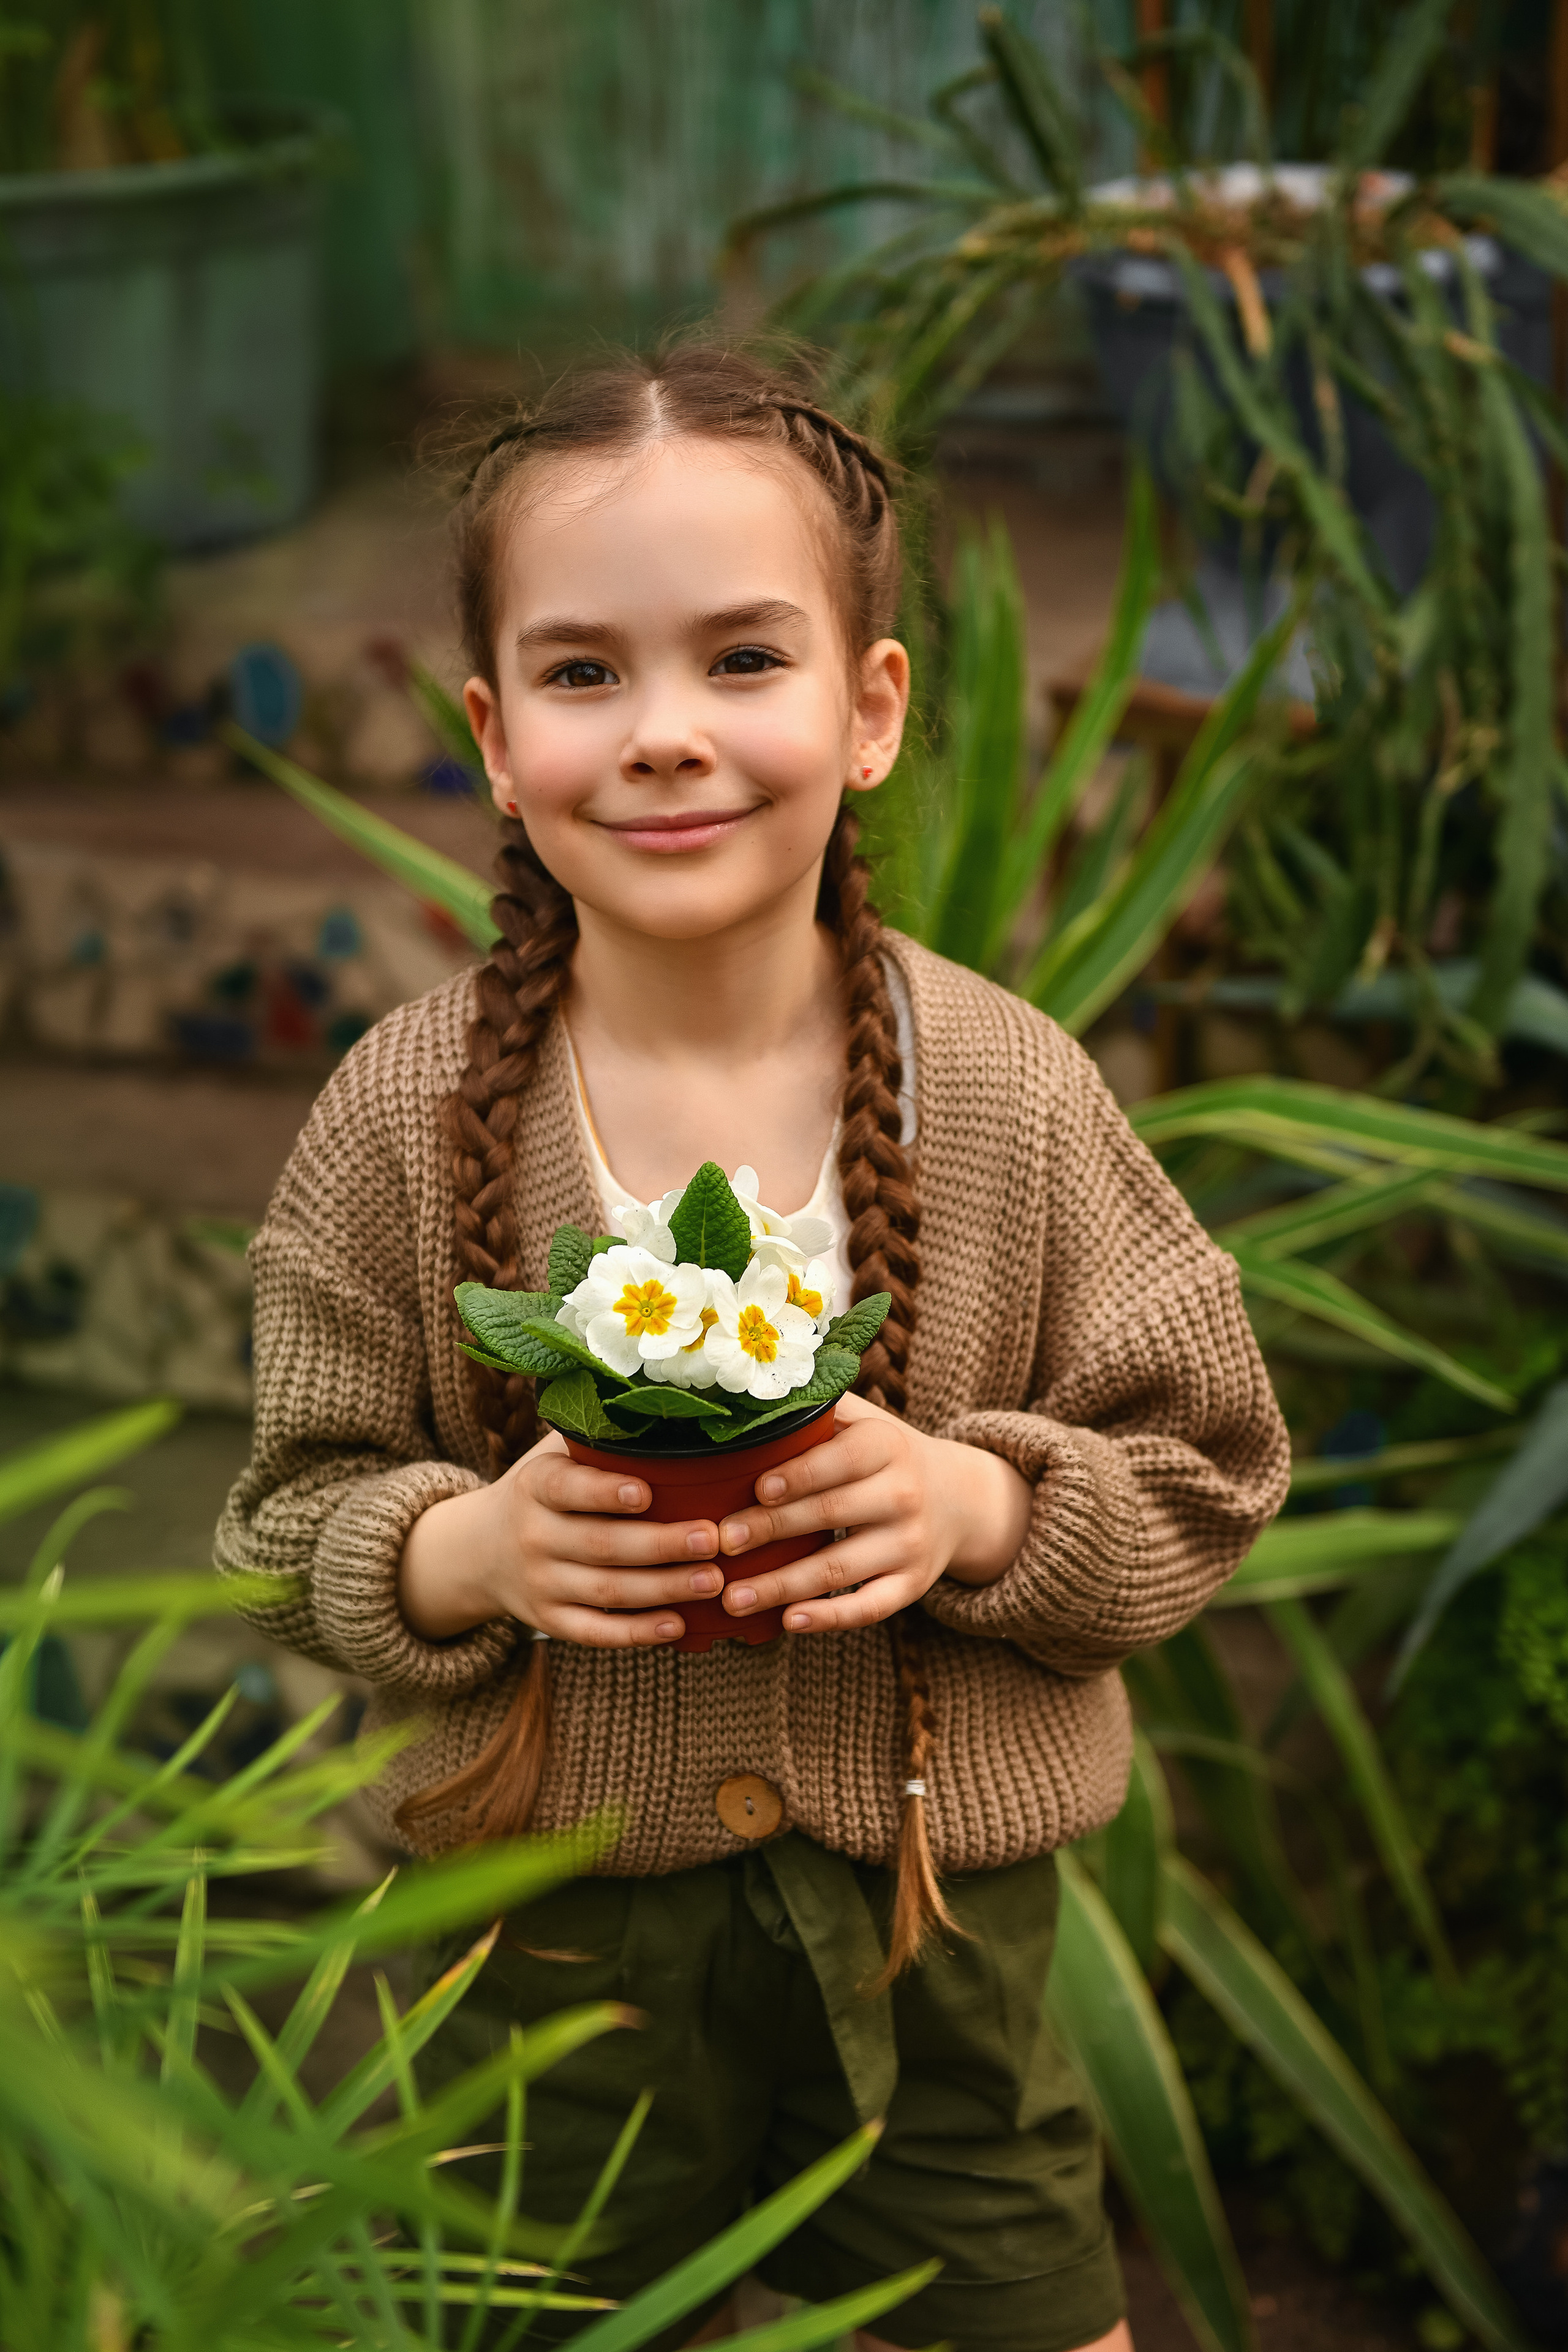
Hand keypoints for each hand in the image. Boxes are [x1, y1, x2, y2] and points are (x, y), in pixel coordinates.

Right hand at [397, 1430, 720, 1647]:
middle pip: (600, 1545)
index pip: (567, 1488)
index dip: (604, 1492)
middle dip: (660, 1545)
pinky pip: (594, 1632)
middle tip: (713, 1539)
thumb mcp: (555, 1454)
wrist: (481, 1550)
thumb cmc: (547, 1489)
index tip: (647, 1493)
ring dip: (663, 1589)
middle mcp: (532, 1535)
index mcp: (535, 1485)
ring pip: (605, 1592)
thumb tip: (671, 1397)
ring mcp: (539, 1583)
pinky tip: (678, 1626)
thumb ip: (599, 1434)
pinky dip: (636, 1634)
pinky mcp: (549, 1620)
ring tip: (714, 1581)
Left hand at [714, 1393, 1033, 1633]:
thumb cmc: (884, 1456)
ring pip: (840, 1568)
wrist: (959, 1497)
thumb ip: (816, 1410)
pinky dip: (830, 1618)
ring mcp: (909, 1544)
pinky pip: (869, 1607)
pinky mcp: (912, 1585)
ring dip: (782, 1586)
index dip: (797, 1476)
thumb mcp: (865, 1421)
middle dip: (770, 1529)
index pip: (837, 1461)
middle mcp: (903, 1494)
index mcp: (886, 1446)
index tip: (755, 1489)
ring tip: (732, 1597)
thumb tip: (743, 1399)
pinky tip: (788, 1622)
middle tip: (720, 1543)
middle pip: (829, 1514)